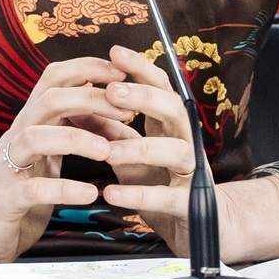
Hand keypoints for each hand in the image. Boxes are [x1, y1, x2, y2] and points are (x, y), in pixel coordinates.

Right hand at [0, 56, 135, 264]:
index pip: (54, 79)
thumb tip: (101, 96)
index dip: (87, 68)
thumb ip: (69, 127)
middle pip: (48, 100)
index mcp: (31, 123)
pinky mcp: (6, 200)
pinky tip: (90, 193)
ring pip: (36, 138)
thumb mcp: (48, 155)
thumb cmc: (22, 192)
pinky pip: (34, 189)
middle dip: (89, 99)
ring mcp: (7, 167)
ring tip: (107, 151)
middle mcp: (17, 137)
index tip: (122, 73)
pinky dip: (64, 189)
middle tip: (126, 110)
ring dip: (76, 139)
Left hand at [66, 42, 217, 258]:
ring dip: (140, 149)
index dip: (140, 69)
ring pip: (176, 151)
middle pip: (174, 109)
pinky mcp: (190, 205)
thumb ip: (108, 130)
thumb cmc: (161, 182)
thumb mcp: (130, 154)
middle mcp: (186, 141)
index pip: (161, 87)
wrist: (203, 226)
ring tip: (107, 151)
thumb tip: (75, 105)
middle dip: (144, 98)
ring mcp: (191, 172)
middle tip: (112, 92)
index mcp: (170, 125)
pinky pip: (167, 197)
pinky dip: (139, 195)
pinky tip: (113, 193)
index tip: (115, 53)